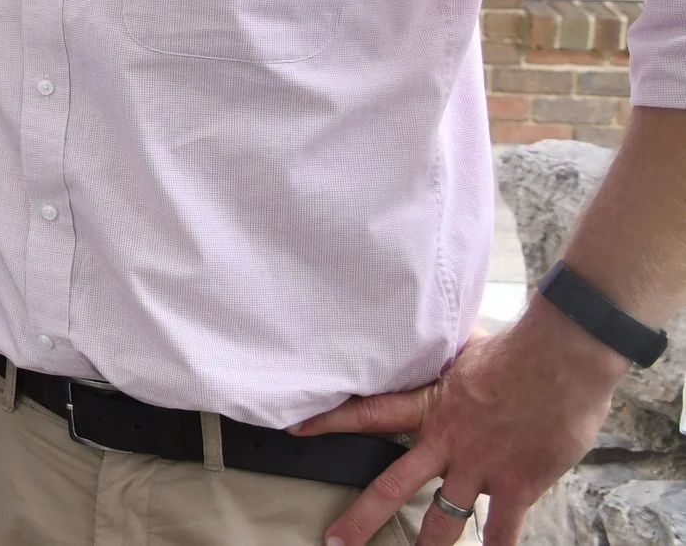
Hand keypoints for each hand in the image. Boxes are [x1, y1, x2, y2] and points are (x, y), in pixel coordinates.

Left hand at [296, 308, 625, 544]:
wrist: (560, 359)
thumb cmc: (517, 350)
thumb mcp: (466, 349)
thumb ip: (447, 358)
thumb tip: (434, 331)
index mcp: (430, 407)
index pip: (367, 414)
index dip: (330, 422)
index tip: (295, 431)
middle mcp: (447, 442)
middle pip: (393, 485)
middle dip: (363, 517)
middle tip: (336, 540)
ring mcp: (479, 467)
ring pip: (444, 518)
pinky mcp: (516, 485)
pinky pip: (502, 529)